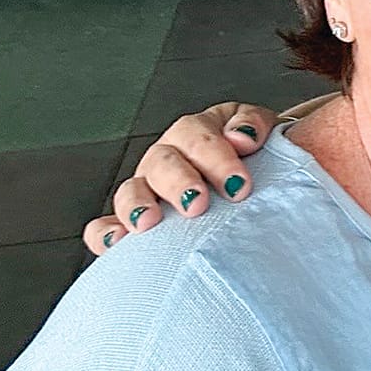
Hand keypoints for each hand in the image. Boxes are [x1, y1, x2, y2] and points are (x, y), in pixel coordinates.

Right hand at [82, 102, 276, 253]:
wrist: (261, 183)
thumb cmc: (260, 162)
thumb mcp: (264, 135)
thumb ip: (255, 127)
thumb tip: (241, 137)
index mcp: (198, 132)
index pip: (198, 135)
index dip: (216, 158)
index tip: (239, 185)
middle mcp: (168, 156)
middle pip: (162, 162)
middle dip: (178, 182)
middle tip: (197, 204)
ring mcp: (147, 187)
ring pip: (132, 189)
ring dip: (137, 204)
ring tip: (148, 222)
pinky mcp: (131, 219)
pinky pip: (106, 225)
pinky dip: (105, 233)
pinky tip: (115, 243)